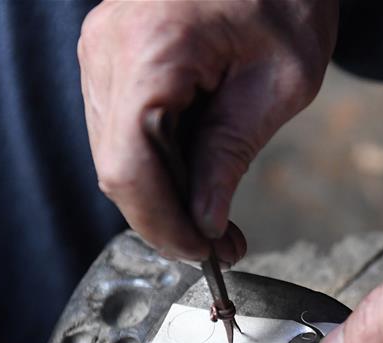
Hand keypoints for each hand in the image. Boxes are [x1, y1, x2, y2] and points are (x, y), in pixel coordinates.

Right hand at [78, 0, 337, 260]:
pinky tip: (197, 172)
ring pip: (115, 153)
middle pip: (116, 167)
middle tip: (221, 244)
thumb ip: (231, 154)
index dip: (163, 225)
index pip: (130, 168)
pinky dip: (157, 161)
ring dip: (162, 194)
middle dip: (166, 218)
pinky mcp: (111, 53)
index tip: (204, 253)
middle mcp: (108, 49)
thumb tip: (202, 220)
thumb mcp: (280, 82)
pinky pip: (122, 128)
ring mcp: (101, 49)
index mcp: (151, 50)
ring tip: (216, 214)